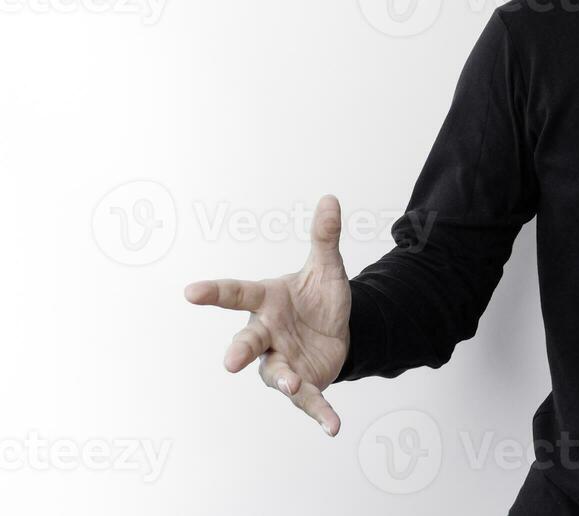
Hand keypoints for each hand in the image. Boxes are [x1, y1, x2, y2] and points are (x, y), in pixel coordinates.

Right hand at [184, 194, 350, 434]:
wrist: (339, 329)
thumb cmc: (318, 298)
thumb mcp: (326, 267)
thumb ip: (324, 237)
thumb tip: (330, 199)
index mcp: (266, 302)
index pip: (237, 293)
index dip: (214, 292)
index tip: (191, 291)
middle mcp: (267, 334)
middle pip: (247, 342)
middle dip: (238, 351)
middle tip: (230, 361)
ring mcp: (281, 361)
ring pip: (274, 374)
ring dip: (283, 380)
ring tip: (295, 384)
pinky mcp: (303, 383)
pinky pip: (308, 401)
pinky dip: (319, 413)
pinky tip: (333, 426)